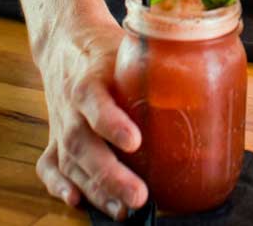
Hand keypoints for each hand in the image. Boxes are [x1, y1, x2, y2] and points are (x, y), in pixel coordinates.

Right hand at [35, 15, 147, 220]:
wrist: (66, 43)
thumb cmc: (105, 50)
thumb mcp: (128, 48)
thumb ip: (156, 63)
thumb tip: (203, 77)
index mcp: (90, 79)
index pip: (96, 102)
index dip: (112, 123)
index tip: (135, 141)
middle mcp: (72, 106)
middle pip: (84, 144)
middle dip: (109, 174)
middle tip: (138, 196)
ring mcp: (61, 125)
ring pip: (71, 163)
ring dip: (95, 190)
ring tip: (122, 211)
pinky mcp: (55, 139)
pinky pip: (49, 167)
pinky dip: (58, 186)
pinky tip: (77, 202)